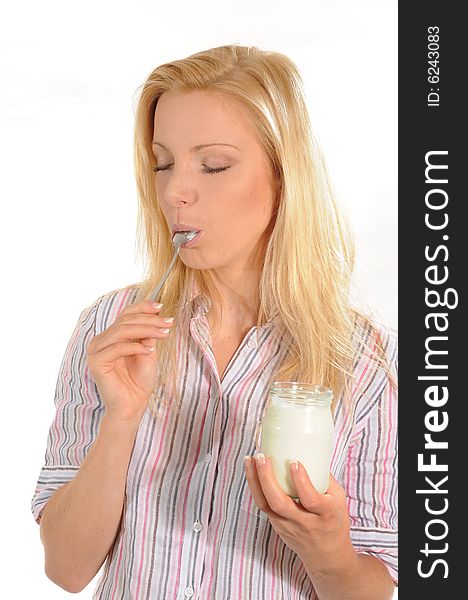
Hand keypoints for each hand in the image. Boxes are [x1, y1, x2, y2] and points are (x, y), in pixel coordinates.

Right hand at [86, 300, 174, 423]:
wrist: (133, 406)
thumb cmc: (139, 381)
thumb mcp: (148, 352)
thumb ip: (148, 335)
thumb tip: (156, 315)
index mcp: (111, 336)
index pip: (125, 314)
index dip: (142, 308)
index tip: (161, 307)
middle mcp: (100, 341)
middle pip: (125, 321)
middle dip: (149, 320)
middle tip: (168, 322)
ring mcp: (96, 351)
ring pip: (121, 331)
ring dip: (145, 330)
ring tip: (163, 334)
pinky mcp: (96, 362)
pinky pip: (117, 348)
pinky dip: (135, 347)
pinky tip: (149, 351)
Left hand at [244, 454, 354, 574]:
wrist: (327, 557)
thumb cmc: (334, 522)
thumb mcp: (339, 500)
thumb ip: (325, 478)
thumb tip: (309, 451)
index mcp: (325, 515)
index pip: (311, 499)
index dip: (301, 481)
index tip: (294, 462)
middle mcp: (305, 523)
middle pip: (280, 503)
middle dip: (267, 478)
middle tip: (262, 457)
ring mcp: (288, 527)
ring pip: (266, 505)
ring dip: (255, 480)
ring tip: (249, 460)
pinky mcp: (277, 527)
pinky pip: (264, 506)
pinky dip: (256, 487)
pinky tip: (252, 471)